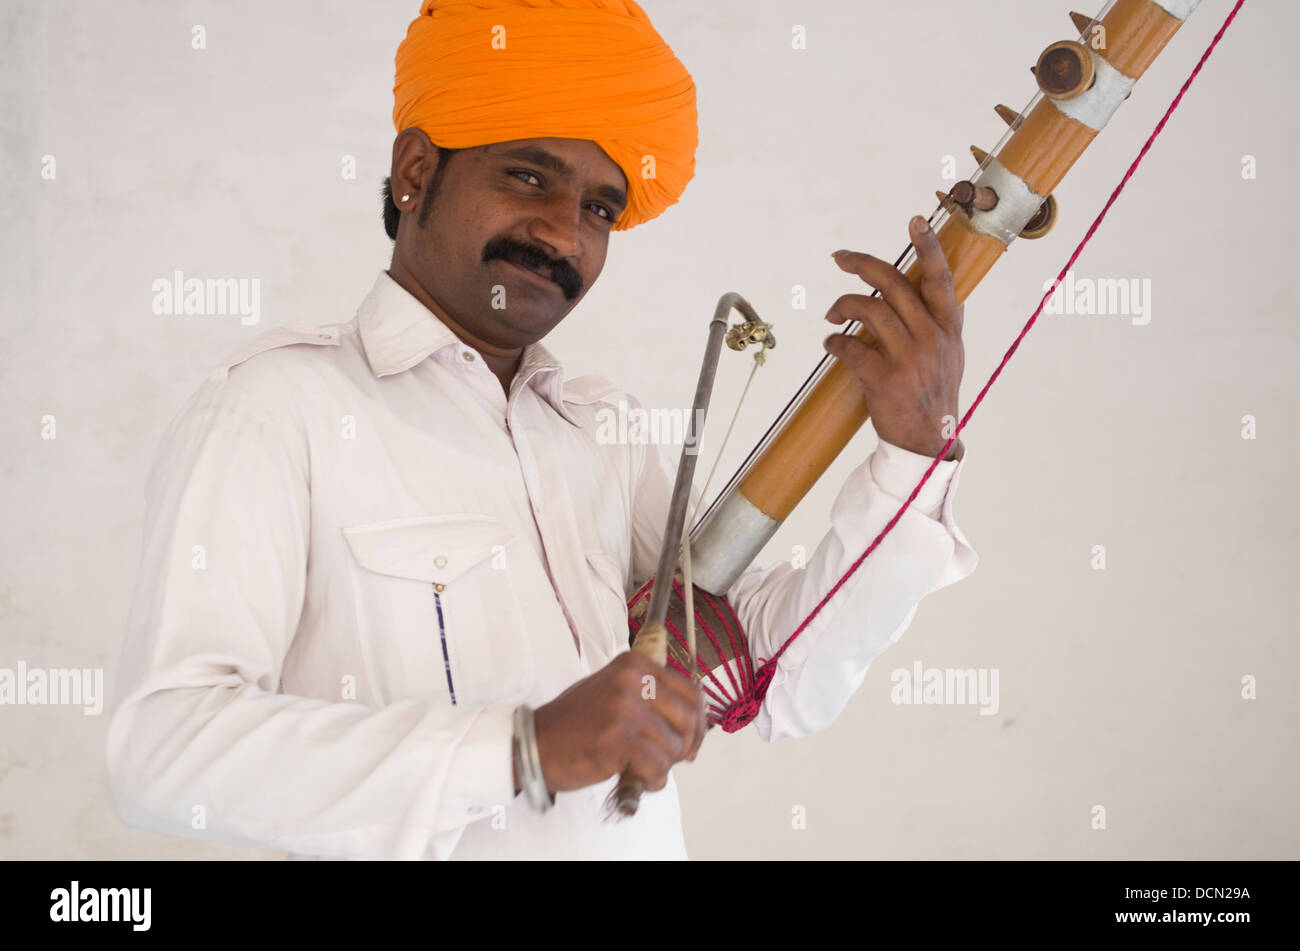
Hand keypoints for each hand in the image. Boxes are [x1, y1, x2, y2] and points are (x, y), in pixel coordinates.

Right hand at [528, 650, 707, 795]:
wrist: (536, 745)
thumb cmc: (577, 725)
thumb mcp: (616, 694)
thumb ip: (652, 698)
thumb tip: (696, 720)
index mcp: (635, 663)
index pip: (691, 691)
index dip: (698, 723)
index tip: (690, 742)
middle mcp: (632, 678)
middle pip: (689, 717)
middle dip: (686, 746)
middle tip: (672, 760)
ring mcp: (624, 706)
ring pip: (674, 745)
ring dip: (664, 765)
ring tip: (642, 768)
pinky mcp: (617, 737)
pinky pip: (657, 766)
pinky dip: (651, 780)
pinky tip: (634, 777)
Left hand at [823, 215, 964, 458]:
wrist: (927, 441)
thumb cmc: (934, 395)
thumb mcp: (952, 356)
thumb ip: (945, 325)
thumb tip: (941, 297)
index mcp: (947, 329)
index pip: (940, 280)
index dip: (928, 248)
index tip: (915, 221)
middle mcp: (931, 338)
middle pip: (894, 285)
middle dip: (863, 265)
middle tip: (840, 258)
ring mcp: (909, 359)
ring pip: (869, 311)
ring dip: (843, 306)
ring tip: (831, 314)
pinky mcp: (885, 380)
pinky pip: (851, 347)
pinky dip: (835, 342)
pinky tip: (830, 344)